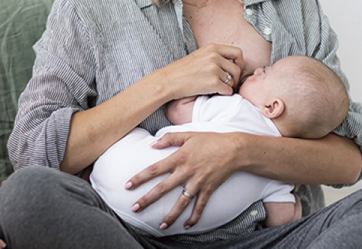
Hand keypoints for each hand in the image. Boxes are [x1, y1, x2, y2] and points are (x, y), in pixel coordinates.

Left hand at [125, 131, 242, 229]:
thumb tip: (152, 143)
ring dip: (170, 216)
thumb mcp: (189, 135)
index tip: (127, 185)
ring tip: (160, 226)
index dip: (140, 178)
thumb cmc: (211, 140)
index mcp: (179, 158)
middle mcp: (186, 172)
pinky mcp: (208, 189)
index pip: (155, 169)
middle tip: (134, 208)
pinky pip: (199, 207)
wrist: (234, 149)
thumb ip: (170, 138)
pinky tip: (186, 226)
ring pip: (180, 203)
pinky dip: (194, 217)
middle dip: (147, 199)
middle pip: (163, 189)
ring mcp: (197, 182)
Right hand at [156, 43, 243, 100]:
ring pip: (232, 80)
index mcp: (212, 47)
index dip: (240, 63)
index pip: (237, 52)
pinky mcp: (212, 82)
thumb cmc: (182, 71)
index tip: (236, 70)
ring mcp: (213, 69)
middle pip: (237, 68)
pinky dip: (224, 93)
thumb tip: (233, 64)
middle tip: (229, 84)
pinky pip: (228, 90)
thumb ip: (215, 56)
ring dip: (228, 86)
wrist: (168, 81)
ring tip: (218, 88)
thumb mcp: (200, 55)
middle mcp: (214, 56)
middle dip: (235, 78)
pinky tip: (215, 92)